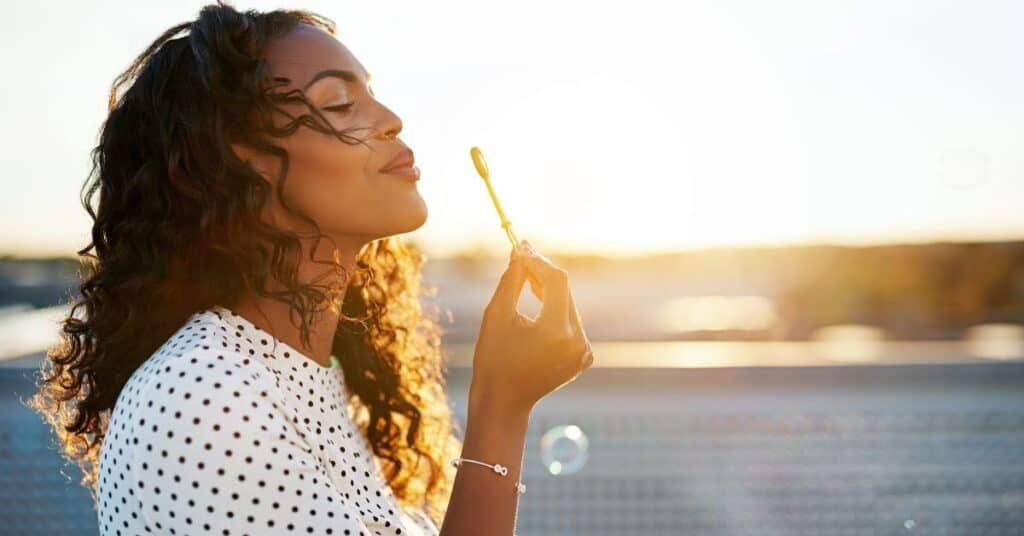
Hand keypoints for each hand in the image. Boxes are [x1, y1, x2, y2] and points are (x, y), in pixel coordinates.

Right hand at [468, 240, 593, 415]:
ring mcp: (584, 351)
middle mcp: (577, 342)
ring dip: (549, 289)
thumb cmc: (494, 359)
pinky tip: (537, 300)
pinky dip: (555, 310)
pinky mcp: (583, 357)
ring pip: (568, 305)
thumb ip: (512, 280)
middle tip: (521, 257)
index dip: (538, 261)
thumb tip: (521, 251)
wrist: (503, 402)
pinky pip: (571, 322)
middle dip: (542, 273)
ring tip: (525, 277)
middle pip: (564, 291)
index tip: (521, 248)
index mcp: (557, 332)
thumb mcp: (497, 315)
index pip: (557, 281)